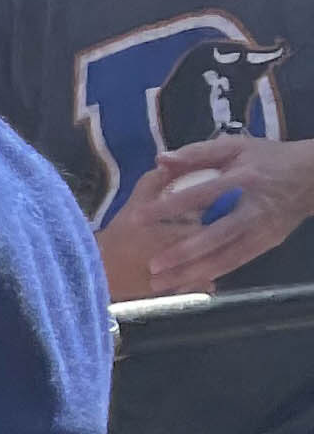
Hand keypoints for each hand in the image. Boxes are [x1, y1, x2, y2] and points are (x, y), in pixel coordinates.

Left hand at [125, 136, 313, 295]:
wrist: (313, 176)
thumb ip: (197, 153)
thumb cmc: (267, 159)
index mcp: (244, 178)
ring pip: (225, 256)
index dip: (170, 206)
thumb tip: (160, 159)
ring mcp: (262, 229)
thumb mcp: (236, 147)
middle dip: (183, 252)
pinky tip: (185, 286)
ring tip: (159, 285)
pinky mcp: (267, 243)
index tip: (138, 218)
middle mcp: (254, 208)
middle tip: (151, 265)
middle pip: (216, 234)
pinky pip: (235, 263)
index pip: (202, 193)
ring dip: (192, 272)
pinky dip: (209, 275)